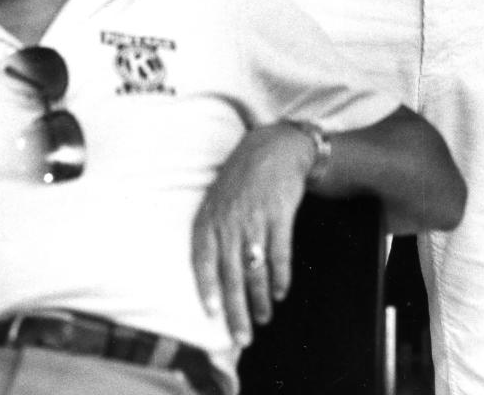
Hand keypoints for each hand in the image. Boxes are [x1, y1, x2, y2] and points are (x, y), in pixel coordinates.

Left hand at [192, 122, 314, 346]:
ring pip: (255, 269)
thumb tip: (210, 273)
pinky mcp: (279, 214)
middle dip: (236, 310)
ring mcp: (255, 218)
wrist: (275, 147)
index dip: (207, 288)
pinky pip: (279, 253)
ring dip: (260, 299)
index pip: (203, 260)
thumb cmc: (242, 178)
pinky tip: (281, 291)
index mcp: (210, 218)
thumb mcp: (217, 199)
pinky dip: (280, 275)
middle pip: (231, 275)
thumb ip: (212, 232)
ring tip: (263, 318)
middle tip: (242, 338)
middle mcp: (230, 221)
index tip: (212, 313)